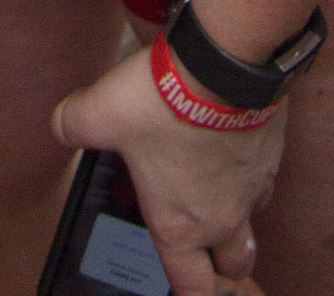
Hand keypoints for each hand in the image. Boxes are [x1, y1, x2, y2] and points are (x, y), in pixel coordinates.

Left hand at [54, 47, 286, 292]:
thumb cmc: (166, 100)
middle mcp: (220, 218)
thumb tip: (61, 124)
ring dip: (238, 220)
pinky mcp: (272, 156)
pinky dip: (250, 177)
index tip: (184, 288)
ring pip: (253, 224)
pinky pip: (264, 182)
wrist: (225, 62)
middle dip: (221, 266)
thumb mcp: (101, 111)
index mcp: (179, 225)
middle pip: (234, 267)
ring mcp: (252, 189)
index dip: (189, 295)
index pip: (192, 288)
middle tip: (206, 249)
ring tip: (216, 195)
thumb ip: (74, 124)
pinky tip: (231, 152)